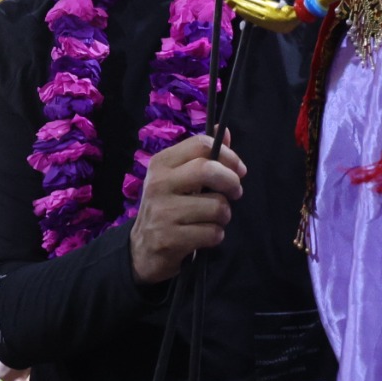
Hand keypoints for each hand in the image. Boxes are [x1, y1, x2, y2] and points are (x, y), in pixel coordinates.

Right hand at [128, 133, 245, 284]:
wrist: (142, 249)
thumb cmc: (167, 207)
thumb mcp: (178, 178)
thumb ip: (201, 156)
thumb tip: (224, 131)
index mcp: (161, 163)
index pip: (201, 144)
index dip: (228, 155)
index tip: (239, 170)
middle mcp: (159, 184)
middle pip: (208, 170)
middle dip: (231, 182)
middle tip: (235, 193)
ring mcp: (162, 212)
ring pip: (216, 206)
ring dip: (224, 215)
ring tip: (214, 219)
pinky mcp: (169, 239)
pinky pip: (212, 233)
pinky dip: (216, 235)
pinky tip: (205, 235)